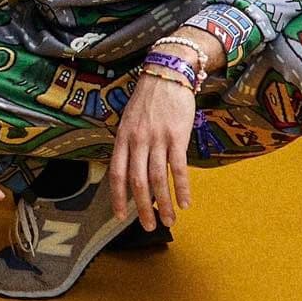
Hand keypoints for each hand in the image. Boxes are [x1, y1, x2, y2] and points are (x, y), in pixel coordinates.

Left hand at [110, 73, 194, 229]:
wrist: (166, 73)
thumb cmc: (148, 99)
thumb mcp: (128, 120)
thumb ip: (128, 144)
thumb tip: (129, 171)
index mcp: (122, 137)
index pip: (115, 173)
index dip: (117, 197)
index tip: (120, 217)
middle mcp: (137, 140)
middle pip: (137, 181)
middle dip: (142, 208)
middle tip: (149, 227)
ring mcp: (157, 139)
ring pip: (158, 179)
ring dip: (164, 204)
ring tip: (170, 221)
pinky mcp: (177, 136)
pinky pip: (178, 168)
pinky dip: (182, 188)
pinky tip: (186, 202)